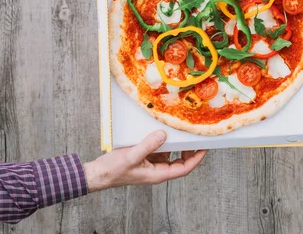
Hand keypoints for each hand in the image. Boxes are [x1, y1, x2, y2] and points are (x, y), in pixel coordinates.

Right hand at [83, 130, 206, 191]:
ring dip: (177, 142)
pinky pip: (159, 147)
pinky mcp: (145, 156)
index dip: (197, 158)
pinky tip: (164, 129)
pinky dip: (164, 139)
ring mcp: (151, 163)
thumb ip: (148, 146)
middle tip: (196, 134)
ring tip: (183, 129)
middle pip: (181, 160)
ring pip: (171, 153)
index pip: (184, 168)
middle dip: (190, 149)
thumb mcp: (131, 156)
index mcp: (158, 174)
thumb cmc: (113, 170)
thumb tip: (163, 135)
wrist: (97, 173)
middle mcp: (158, 169)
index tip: (205, 147)